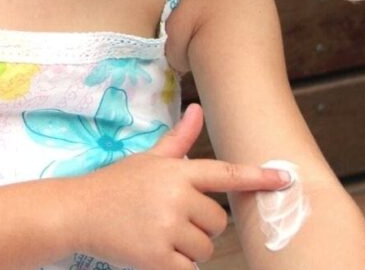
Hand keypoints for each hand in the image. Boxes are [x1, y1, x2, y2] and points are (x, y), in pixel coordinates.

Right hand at [72, 103, 288, 269]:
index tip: (285, 179)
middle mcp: (176, 198)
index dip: (258, 177)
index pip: (226, 174)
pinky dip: (176, 265)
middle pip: (218, 221)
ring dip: (190, 247)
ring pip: (206, 247)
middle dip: (202, 224)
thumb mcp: (149, 158)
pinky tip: (155, 250)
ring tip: (160, 234)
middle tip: (172, 219)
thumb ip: (179, 139)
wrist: (78, 212)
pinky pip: (189, 268)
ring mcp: (167, 228)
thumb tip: (197, 110)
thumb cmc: (116, 184)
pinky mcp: (157, 258)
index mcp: (177, 172)